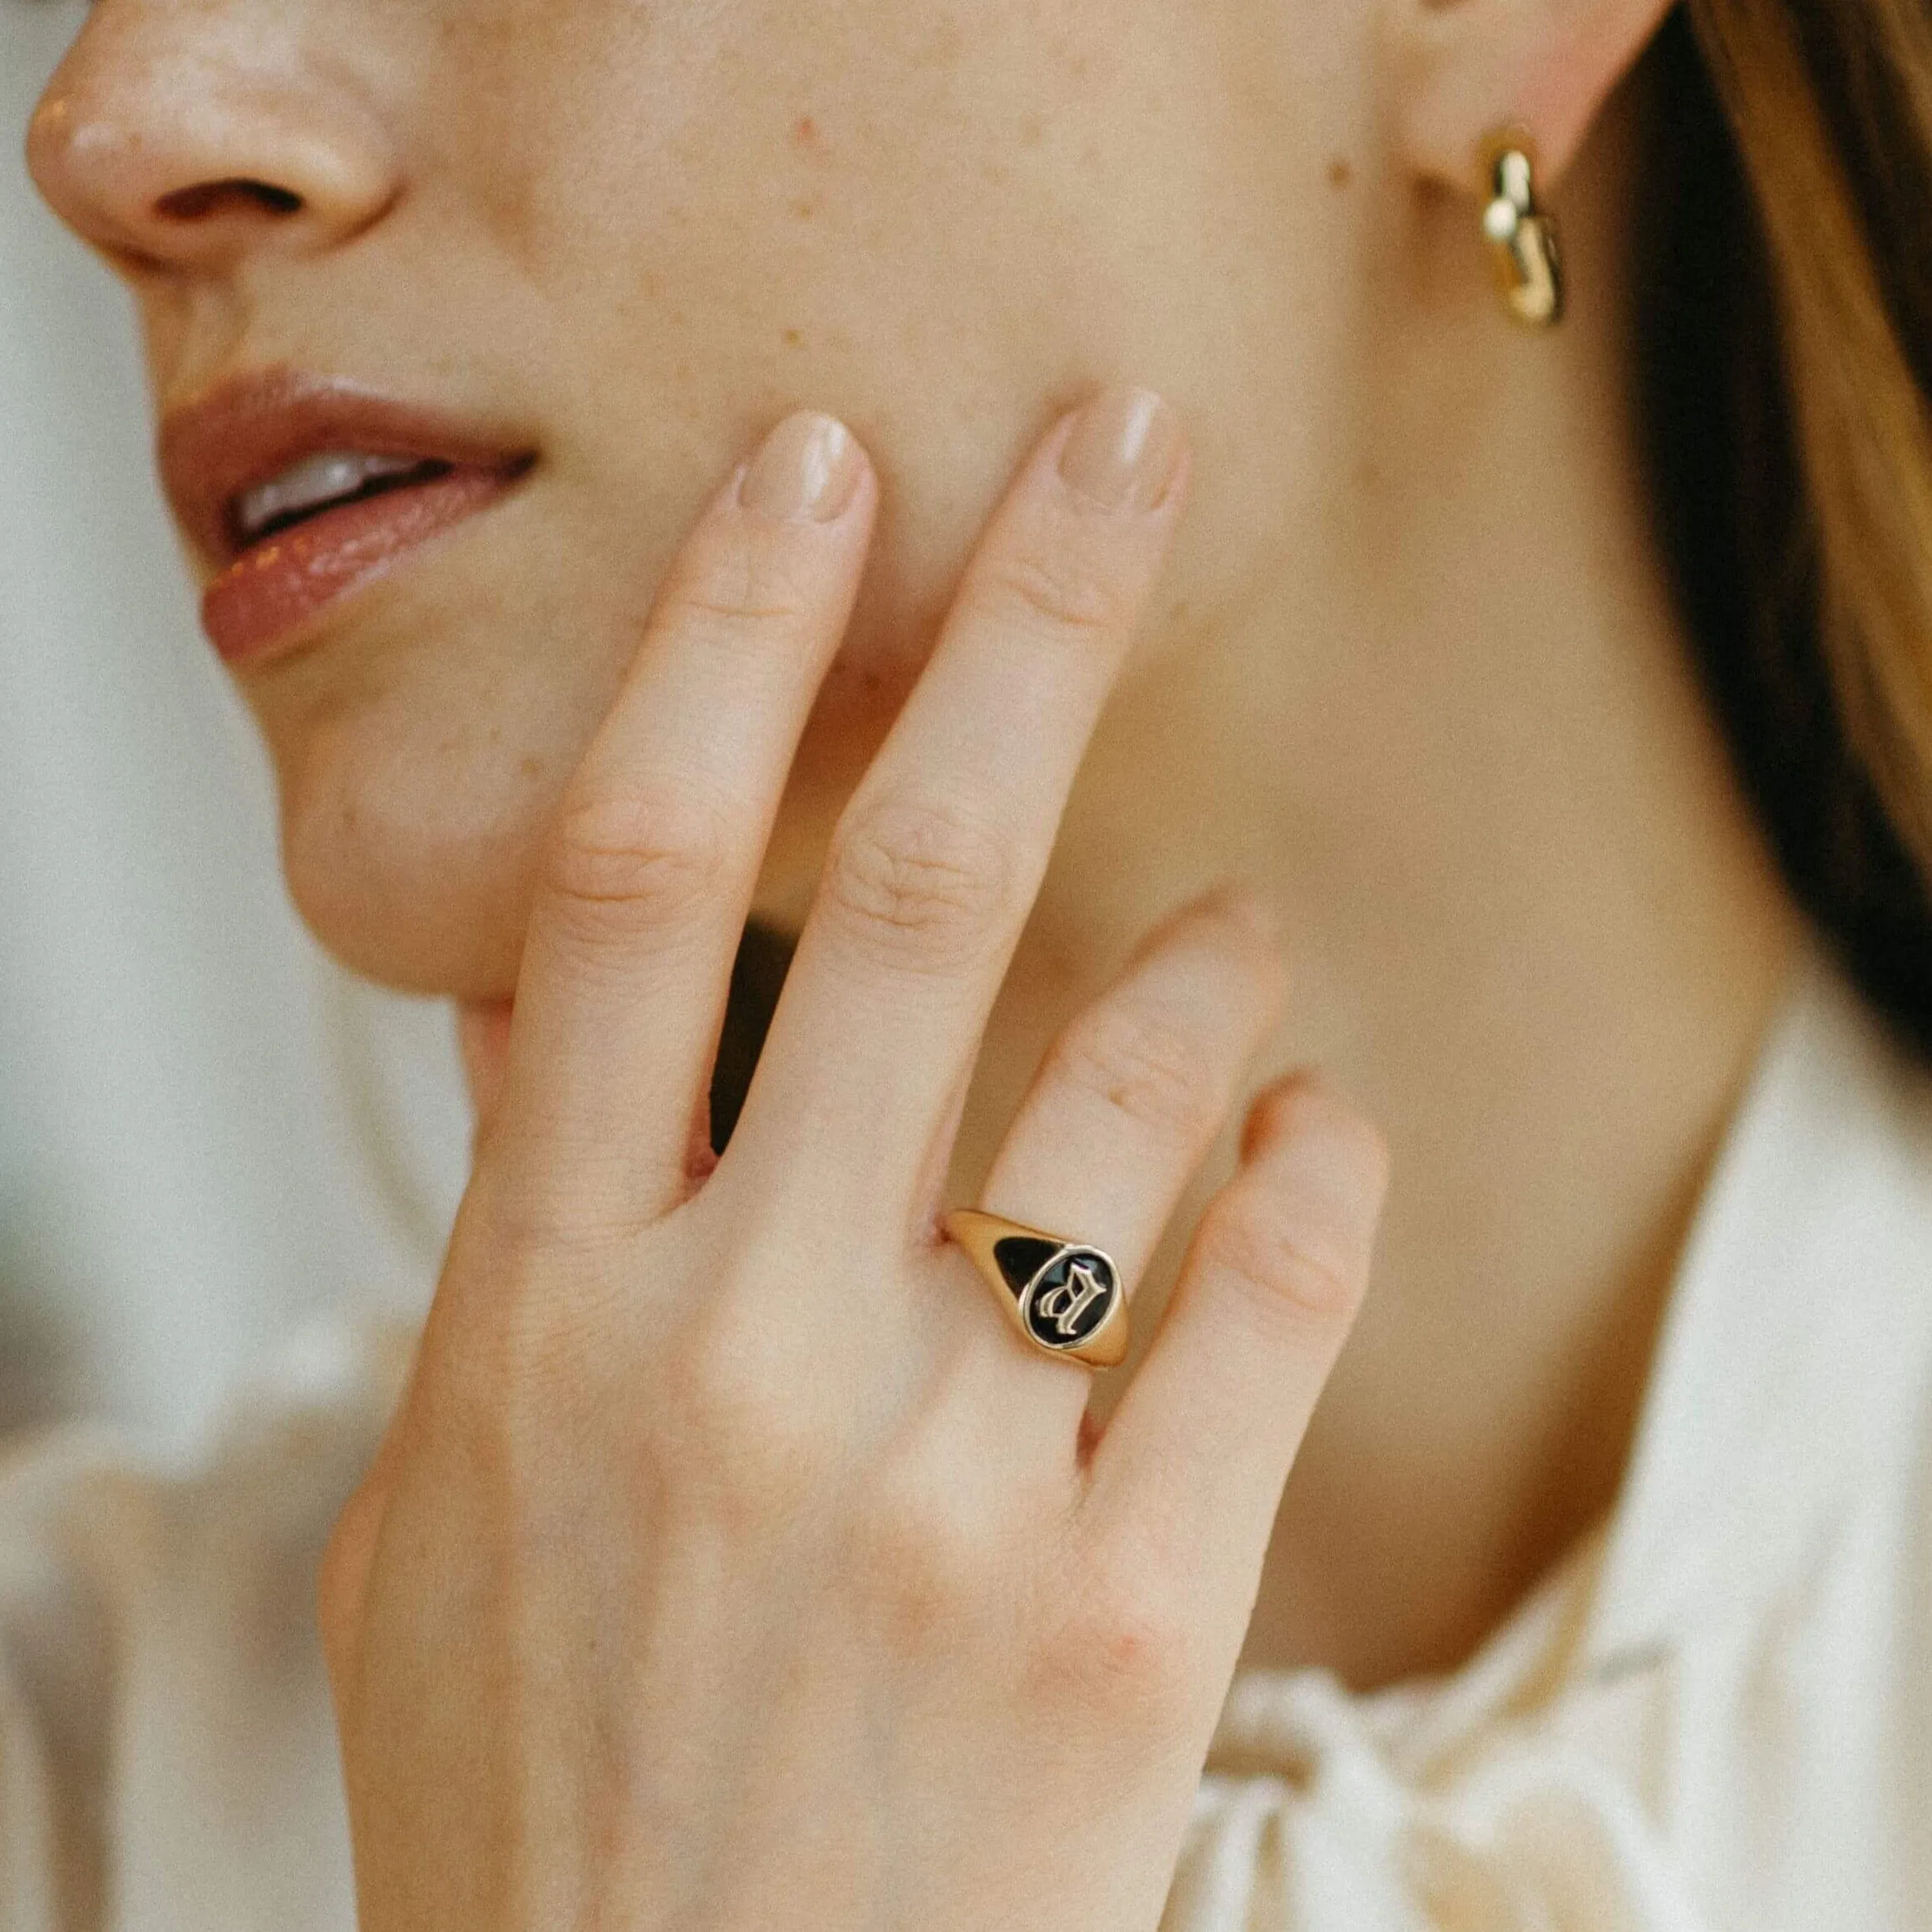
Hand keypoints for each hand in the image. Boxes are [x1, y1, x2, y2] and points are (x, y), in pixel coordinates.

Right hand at [318, 388, 1388, 1931]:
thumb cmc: (549, 1791)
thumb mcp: (445, 1505)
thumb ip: (515, 1250)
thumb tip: (555, 1019)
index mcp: (553, 1311)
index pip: (630, 882)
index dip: (722, 641)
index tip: (812, 473)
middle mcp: (749, 1354)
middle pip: (918, 898)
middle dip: (1019, 627)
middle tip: (1115, 452)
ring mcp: (952, 1482)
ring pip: (1141, 1092)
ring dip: (1215, 962)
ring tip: (1237, 928)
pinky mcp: (1129, 1610)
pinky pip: (1273, 1302)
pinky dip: (1317, 1171)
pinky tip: (1313, 1131)